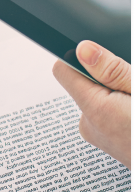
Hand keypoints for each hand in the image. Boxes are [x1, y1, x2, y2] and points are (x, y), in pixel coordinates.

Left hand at [52, 41, 130, 168]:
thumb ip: (112, 71)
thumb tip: (83, 49)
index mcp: (95, 109)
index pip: (64, 71)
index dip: (81, 58)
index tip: (103, 58)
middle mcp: (90, 125)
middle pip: (84, 83)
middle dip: (109, 79)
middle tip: (132, 88)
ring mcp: (101, 137)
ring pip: (100, 98)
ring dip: (119, 95)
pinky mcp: (111, 142)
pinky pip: (109, 114)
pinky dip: (123, 109)